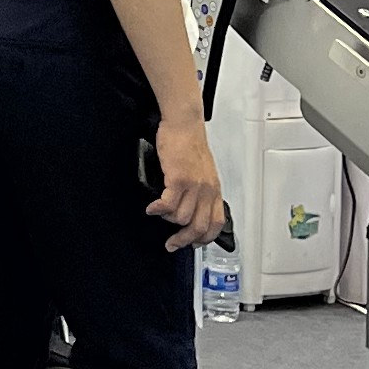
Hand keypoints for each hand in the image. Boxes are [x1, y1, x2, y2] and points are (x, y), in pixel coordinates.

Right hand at [144, 115, 224, 252]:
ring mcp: (194, 185)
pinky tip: (152, 208)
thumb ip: (201, 191)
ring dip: (167, 221)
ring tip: (160, 213)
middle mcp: (207, 190)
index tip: (192, 244)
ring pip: (181, 218)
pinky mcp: (179, 179)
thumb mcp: (203, 171)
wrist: (184, 125)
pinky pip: (168, 205)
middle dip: (184, 240)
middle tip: (172, 243)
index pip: (216, 224)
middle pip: (199, 227)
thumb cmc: (190, 144)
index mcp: (214, 190)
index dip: (204, 239)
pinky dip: (158, 210)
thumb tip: (193, 209)